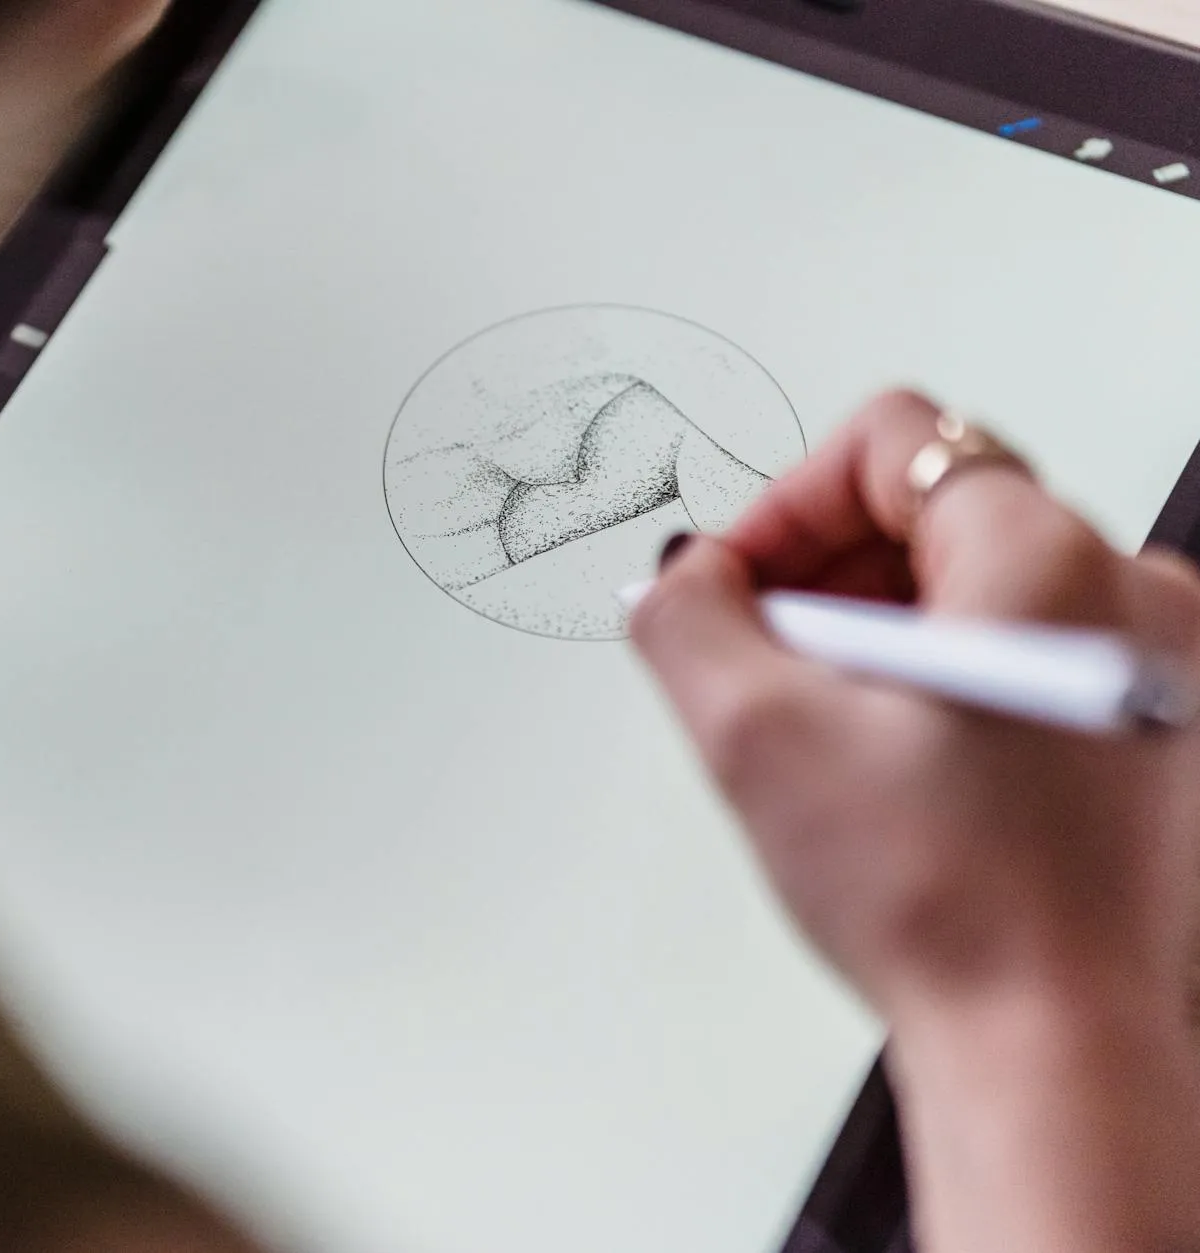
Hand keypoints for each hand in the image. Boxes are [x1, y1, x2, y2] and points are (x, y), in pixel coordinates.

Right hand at [630, 390, 1199, 1252]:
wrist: (1055, 1047)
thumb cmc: (954, 908)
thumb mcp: (757, 738)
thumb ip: (685, 620)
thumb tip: (679, 582)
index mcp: (1049, 559)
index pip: (892, 441)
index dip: (785, 505)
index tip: (743, 589)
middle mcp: (1134, 593)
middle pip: (939, 509)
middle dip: (831, 576)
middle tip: (778, 672)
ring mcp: (1162, 665)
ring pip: (983, 587)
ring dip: (885, 634)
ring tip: (841, 735)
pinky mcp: (1161, 730)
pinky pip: (1033, 652)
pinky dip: (951, 681)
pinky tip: (908, 770)